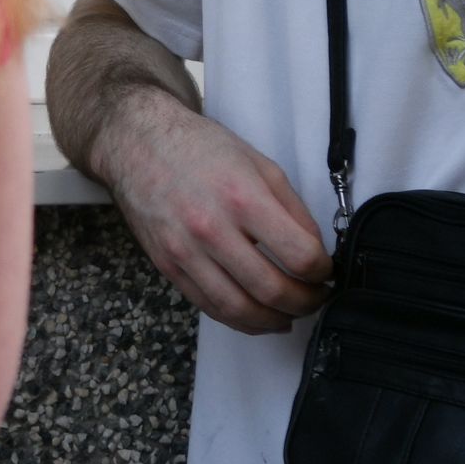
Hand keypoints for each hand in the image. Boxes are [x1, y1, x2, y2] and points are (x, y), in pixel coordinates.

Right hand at [87, 87, 330, 333]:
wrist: (138, 143)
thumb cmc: (200, 148)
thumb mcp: (260, 165)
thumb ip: (292, 209)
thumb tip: (314, 252)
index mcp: (242, 197)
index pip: (300, 255)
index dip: (323, 270)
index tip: (326, 270)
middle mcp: (211, 228)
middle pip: (272, 289)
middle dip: (306, 302)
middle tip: (316, 297)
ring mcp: (184, 251)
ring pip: (239, 309)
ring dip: (274, 320)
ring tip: (291, 314)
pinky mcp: (166, 265)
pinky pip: (208, 307)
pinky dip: (239, 320)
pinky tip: (258, 315)